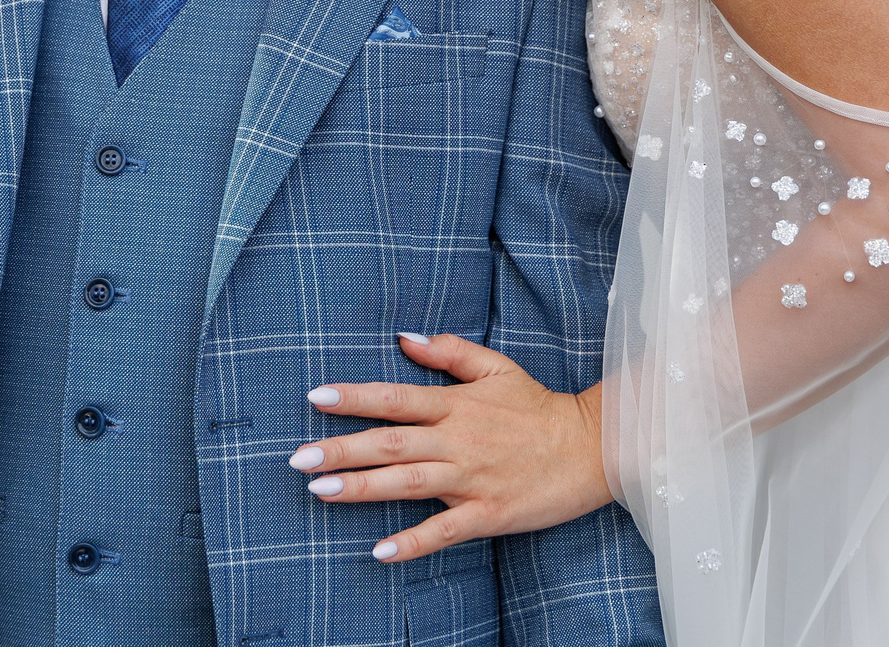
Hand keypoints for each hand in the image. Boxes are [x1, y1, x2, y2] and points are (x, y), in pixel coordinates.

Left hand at [293, 333, 611, 563]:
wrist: (591, 448)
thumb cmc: (538, 408)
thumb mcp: (497, 368)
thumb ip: (450, 353)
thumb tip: (404, 337)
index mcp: (458, 405)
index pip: (396, 398)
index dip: (354, 397)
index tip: (315, 397)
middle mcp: (459, 440)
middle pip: (391, 443)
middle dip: (342, 449)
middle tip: (296, 457)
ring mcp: (472, 479)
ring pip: (408, 484)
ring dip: (363, 488)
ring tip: (320, 490)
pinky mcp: (489, 513)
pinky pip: (445, 530)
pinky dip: (413, 542)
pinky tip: (380, 551)